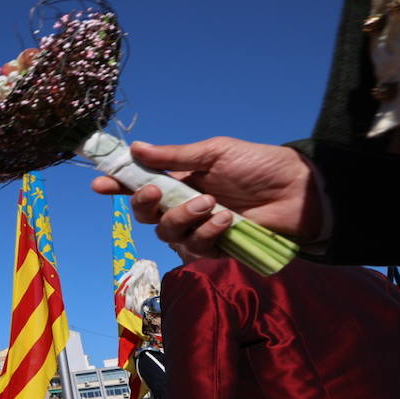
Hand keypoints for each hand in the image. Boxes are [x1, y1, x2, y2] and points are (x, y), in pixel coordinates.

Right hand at [90, 137, 322, 258]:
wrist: (299, 191)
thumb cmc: (260, 165)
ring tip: (213, 204)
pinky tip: (228, 221)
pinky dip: (207, 234)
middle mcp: (184, 206)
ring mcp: (199, 229)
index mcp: (180, 180)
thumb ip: (174, 156)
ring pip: (166, 233)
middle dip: (144, 204)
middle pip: (145, 214)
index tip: (99, 183)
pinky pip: (194, 249)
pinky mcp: (216, 250)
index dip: (117, 185)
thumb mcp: (215, 152)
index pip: (140, 184)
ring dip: (184, 217)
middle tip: (158, 191)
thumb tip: (136, 149)